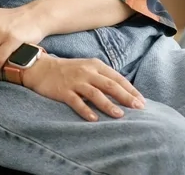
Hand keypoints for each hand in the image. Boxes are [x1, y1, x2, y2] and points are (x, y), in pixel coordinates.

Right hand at [23, 55, 146, 121]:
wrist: (42, 68)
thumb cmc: (69, 70)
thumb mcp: (88, 68)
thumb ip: (103, 77)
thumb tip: (123, 92)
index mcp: (96, 65)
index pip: (117, 78)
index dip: (130, 89)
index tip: (142, 101)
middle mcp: (87, 72)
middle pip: (110, 85)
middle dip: (126, 96)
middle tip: (138, 108)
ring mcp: (75, 81)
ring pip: (95, 93)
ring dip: (108, 104)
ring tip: (120, 115)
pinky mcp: (63, 91)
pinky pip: (76, 102)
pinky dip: (86, 110)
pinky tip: (94, 119)